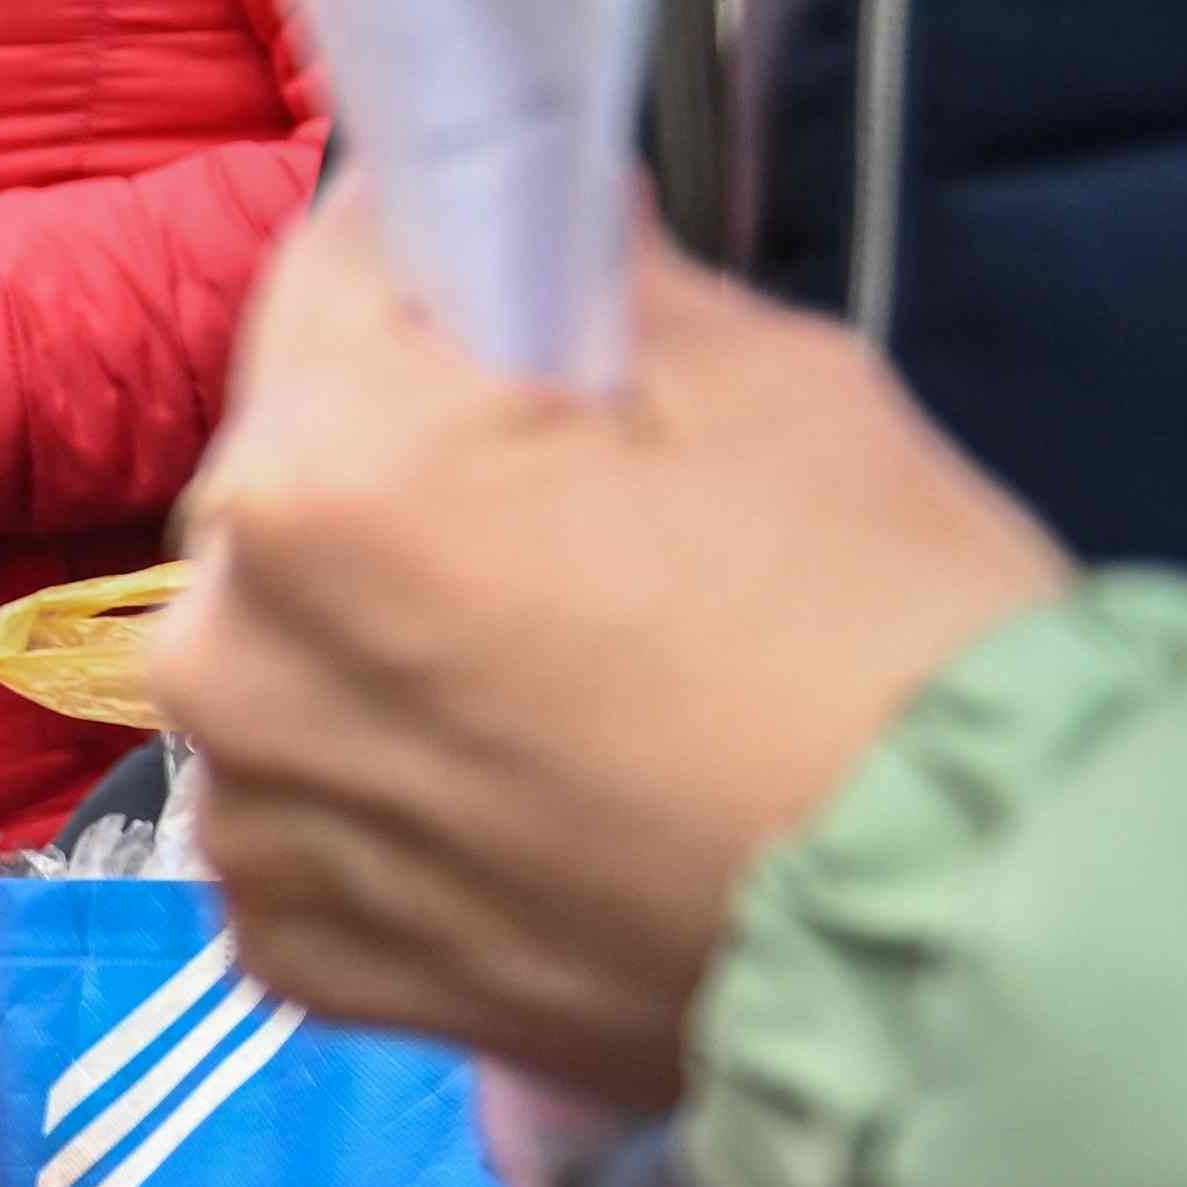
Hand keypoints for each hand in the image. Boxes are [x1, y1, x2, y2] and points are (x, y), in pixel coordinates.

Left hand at [156, 201, 1075, 1111]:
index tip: (510, 299)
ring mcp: (251, 818)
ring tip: (565, 680)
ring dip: (378, 642)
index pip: (328, 284)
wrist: (956, 932)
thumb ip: (602, 295)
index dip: (434, 277)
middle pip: (287, 482)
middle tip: (577, 516)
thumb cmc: (880, 640)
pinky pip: (308, 814)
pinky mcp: (292, 947)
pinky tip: (534, 803)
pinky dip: (392, 797)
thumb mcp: (771, 386)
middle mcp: (230, 649)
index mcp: (323, 476)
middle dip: (401, 470)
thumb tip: (529, 239)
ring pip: (280, 657)